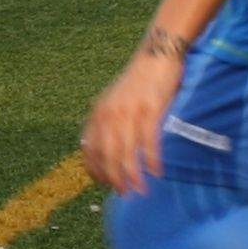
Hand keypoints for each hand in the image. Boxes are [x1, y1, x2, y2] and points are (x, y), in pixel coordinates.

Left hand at [82, 45, 185, 195]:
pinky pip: (149, 142)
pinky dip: (152, 161)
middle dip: (114, 179)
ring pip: (126, 153)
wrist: (157, 55)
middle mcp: (109, 114)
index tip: (106, 185)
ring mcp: (129, 112)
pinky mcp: (150, 109)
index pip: (90, 150)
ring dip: (133, 176)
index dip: (96, 171)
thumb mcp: (114, 102)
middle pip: (107, 155)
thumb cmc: (139, 82)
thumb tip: (108, 152)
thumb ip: (108, 123)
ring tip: (140, 190)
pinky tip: (157, 172)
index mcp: (98, 112)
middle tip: (124, 193)